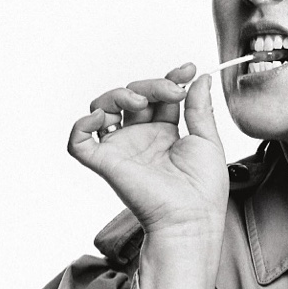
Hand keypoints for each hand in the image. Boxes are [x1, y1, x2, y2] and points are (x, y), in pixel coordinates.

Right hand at [68, 63, 228, 240]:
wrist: (191, 218)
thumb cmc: (203, 191)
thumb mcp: (208, 141)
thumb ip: (200, 108)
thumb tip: (200, 78)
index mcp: (165, 134)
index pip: (158, 96)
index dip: (168, 79)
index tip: (187, 70)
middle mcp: (140, 139)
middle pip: (132, 94)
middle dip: (151, 84)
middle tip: (172, 91)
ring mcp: (121, 149)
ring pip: (103, 107)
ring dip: (118, 94)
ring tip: (140, 101)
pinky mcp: (105, 163)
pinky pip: (79, 141)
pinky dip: (82, 124)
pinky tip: (104, 117)